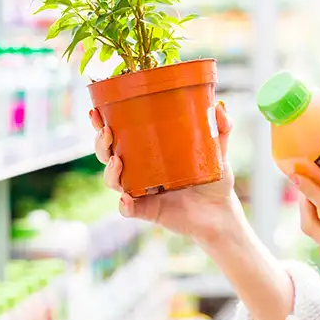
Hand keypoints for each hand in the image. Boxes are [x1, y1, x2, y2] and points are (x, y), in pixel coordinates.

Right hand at [92, 101, 242, 243]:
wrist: (222, 211)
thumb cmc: (214, 179)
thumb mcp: (218, 149)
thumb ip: (220, 128)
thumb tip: (219, 107)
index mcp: (148, 151)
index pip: (119, 135)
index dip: (102, 124)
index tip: (96, 111)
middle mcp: (139, 170)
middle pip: (107, 156)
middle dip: (100, 144)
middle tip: (107, 132)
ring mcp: (142, 191)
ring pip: (113, 182)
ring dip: (109, 171)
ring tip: (118, 161)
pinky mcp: (149, 211)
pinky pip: (129, 210)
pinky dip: (124, 206)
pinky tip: (127, 200)